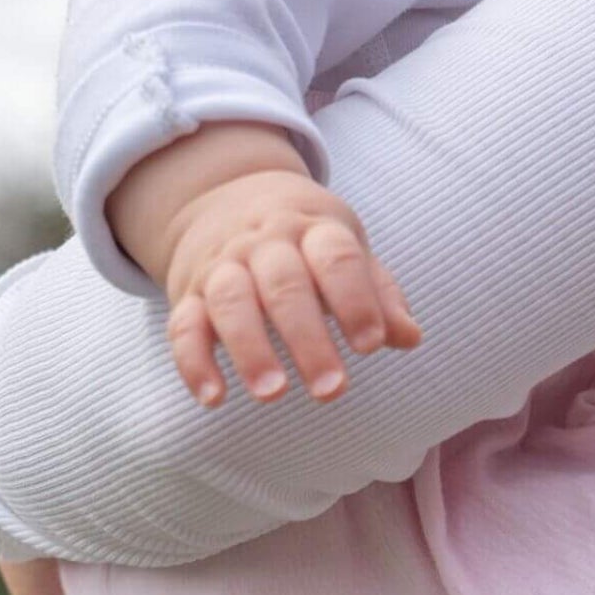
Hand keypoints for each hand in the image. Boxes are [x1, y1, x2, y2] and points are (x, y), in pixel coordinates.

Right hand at [110, 123, 421, 408]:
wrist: (222, 196)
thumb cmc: (304, 240)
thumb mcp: (344, 249)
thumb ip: (378, 294)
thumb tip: (410, 337)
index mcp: (312, 229)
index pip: (335, 257)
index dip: (354, 300)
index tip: (371, 344)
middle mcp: (263, 244)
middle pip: (284, 285)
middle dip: (307, 339)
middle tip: (331, 390)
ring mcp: (222, 267)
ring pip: (231, 302)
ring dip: (250, 349)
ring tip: (272, 394)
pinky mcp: (189, 295)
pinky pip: (184, 326)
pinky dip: (193, 362)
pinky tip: (213, 398)